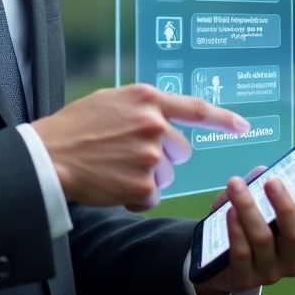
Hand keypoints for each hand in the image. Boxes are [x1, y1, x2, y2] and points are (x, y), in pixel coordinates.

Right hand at [31, 84, 249, 210]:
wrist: (50, 155)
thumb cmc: (76, 126)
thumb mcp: (111, 100)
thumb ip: (142, 106)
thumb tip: (164, 116)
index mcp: (147, 99)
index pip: (196, 108)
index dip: (224, 118)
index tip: (244, 126)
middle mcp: (154, 124)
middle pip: (181, 150)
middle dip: (164, 156)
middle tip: (131, 155)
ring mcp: (150, 156)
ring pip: (167, 174)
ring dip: (148, 176)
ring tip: (116, 168)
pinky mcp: (143, 185)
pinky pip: (152, 195)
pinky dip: (137, 196)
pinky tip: (113, 184)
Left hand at [194, 167, 294, 294]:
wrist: (218, 265)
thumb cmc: (245, 227)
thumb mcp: (257, 207)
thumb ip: (261, 188)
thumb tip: (263, 171)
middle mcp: (293, 258)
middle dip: (284, 205)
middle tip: (272, 181)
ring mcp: (270, 271)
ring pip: (263, 239)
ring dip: (248, 208)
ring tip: (235, 185)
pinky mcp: (245, 278)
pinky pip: (242, 252)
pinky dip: (235, 230)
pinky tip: (229, 211)